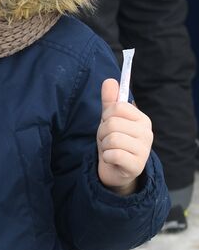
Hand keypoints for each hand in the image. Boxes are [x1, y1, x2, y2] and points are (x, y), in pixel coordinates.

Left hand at [97, 78, 151, 194]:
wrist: (115, 169)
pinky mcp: (137, 165)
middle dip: (102, 132)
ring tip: (110, 150)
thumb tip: (110, 80)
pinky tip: (112, 160)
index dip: (106, 116)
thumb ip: (109, 101)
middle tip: (108, 141)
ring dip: (104, 145)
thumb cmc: (113, 141)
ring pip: (111, 138)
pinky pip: (114, 154)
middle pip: (112, 123)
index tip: (109, 124)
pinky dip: (107, 157)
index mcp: (142, 119)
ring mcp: (144, 150)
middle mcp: (147, 133)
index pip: (117, 107)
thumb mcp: (109, 119)